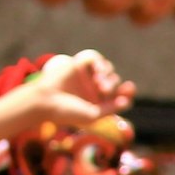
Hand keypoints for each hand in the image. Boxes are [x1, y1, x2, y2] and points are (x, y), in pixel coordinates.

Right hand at [18, 50, 132, 133]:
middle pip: (115, 82)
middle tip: (102, 89)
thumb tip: (127, 101)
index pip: (120, 95)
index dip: (127, 91)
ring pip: (108, 69)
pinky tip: (97, 71)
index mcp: (99, 103)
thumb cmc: (68, 112)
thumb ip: (111, 108)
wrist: (45, 101)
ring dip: (108, 74)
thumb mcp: (93, 115)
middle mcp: (94, 89)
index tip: (129, 88)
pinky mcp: (78, 65)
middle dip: (113, 85)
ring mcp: (87, 77)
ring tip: (98, 82)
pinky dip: (99, 63)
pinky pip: (95, 59)